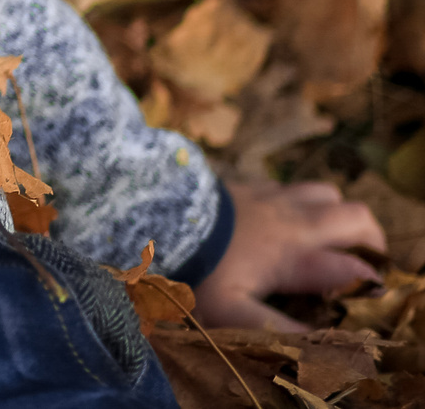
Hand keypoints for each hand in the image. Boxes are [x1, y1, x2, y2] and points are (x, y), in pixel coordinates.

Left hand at [192, 180, 385, 330]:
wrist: (156, 216)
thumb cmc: (197, 268)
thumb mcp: (232, 310)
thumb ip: (276, 327)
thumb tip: (315, 344)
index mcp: (294, 255)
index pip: (352, 267)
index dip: (366, 282)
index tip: (363, 295)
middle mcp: (294, 221)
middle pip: (355, 216)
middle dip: (369, 238)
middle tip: (363, 259)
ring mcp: (274, 197)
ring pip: (327, 193)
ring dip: (337, 213)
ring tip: (332, 236)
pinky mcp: (251, 183)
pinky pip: (292, 185)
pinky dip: (301, 200)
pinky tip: (286, 218)